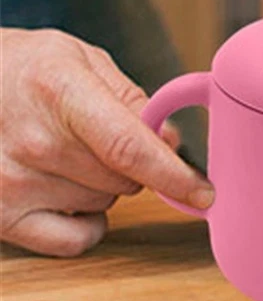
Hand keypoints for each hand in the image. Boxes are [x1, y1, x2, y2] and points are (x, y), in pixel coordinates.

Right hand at [1, 28, 214, 256]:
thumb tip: (172, 142)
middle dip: (134, 164)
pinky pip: (74, 241)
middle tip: (102, 137)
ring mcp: (11, 183)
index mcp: (59, 92)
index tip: (205, 193)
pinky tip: (71, 195)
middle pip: (124, 179)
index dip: (174, 175)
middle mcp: (33, 141)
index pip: (130, 148)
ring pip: (104, 204)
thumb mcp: (79, 60)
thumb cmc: (23, 68)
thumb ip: (131, 99)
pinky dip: (86, 223)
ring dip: (104, 186)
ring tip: (69, 152)